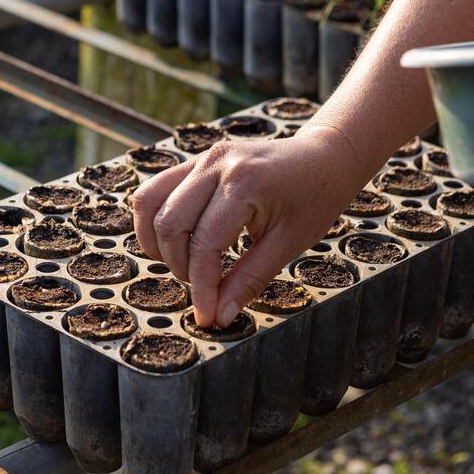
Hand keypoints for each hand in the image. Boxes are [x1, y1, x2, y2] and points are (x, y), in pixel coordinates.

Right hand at [131, 126, 369, 327]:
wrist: (325, 156)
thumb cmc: (315, 198)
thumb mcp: (288, 244)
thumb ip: (249, 280)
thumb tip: (219, 316)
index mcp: (244, 184)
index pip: (204, 244)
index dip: (201, 287)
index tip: (205, 316)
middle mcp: (215, 165)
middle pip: (168, 224)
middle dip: (179, 266)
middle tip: (202, 285)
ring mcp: (200, 158)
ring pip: (149, 203)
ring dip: (156, 242)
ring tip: (184, 263)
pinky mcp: (194, 160)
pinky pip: (154, 190)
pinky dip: (154, 220)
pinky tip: (175, 242)